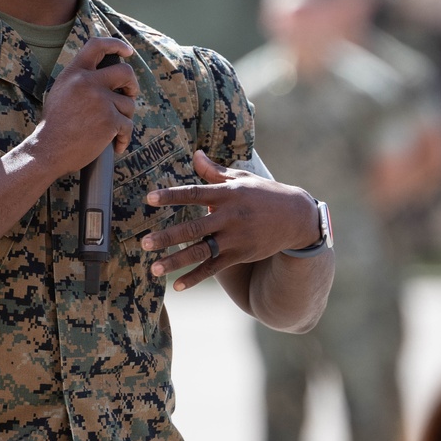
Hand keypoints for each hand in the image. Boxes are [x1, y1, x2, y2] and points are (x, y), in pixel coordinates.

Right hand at [35, 37, 138, 176]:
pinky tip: (117, 144)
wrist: (48, 150)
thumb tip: (105, 73)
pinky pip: (128, 125)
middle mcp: (87, 82)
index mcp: (74, 73)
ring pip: (128, 104)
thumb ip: (80, 79)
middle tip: (130, 95)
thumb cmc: (55, 125)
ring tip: (112, 130)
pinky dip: (124, 137)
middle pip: (125, 72)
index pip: (97, 45)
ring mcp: (100, 100)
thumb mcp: (61, 92)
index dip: (116, 44)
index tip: (127, 51)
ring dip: (124, 117)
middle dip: (132, 85)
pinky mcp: (109, 120)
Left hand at [141, 150, 319, 290]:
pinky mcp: (240, 255)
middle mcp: (229, 217)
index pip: (194, 194)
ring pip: (201, 251)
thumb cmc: (264, 194)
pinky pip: (214, 268)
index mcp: (226, 195)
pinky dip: (196, 277)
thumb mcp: (241, 178)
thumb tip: (195, 153)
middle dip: (167, 236)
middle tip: (144, 243)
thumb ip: (215, 170)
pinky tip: (178, 286)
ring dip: (176, 261)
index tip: (149, 199)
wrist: (296, 217)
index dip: (172, 196)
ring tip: (154, 269)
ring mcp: (235, 239)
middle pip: (193, 228)